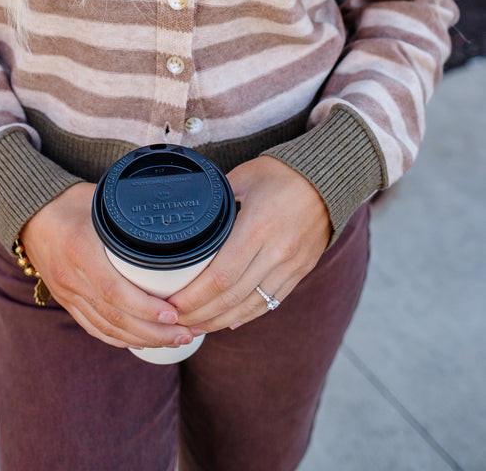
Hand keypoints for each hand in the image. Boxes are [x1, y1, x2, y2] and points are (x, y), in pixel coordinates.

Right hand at [19, 182, 193, 349]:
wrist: (29, 214)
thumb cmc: (68, 202)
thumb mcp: (99, 199)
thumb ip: (129, 210)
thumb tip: (168, 214)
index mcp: (79, 249)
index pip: (113, 290)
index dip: (144, 308)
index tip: (173, 314)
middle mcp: (71, 277)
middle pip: (114, 316)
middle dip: (153, 331)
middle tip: (186, 333)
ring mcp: (66, 292)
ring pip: (105, 327)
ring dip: (141, 339)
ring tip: (174, 340)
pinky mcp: (65, 300)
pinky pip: (93, 327)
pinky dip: (118, 339)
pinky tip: (141, 343)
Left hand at [167, 156, 330, 333]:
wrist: (329, 179)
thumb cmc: (283, 174)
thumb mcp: (244, 176)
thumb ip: (219, 198)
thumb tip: (190, 207)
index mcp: (257, 227)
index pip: (221, 276)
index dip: (194, 297)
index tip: (172, 303)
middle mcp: (276, 252)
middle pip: (232, 297)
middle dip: (200, 314)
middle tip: (175, 320)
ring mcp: (291, 266)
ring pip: (251, 305)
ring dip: (219, 321)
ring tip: (195, 327)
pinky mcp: (300, 272)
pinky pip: (270, 301)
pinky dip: (246, 315)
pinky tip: (226, 321)